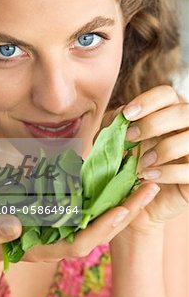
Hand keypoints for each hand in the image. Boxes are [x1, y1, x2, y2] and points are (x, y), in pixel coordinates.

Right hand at [0, 183, 160, 265]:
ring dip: (122, 201)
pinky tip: (118, 176)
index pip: (78, 245)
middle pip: (98, 232)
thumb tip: (12, 227)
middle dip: (125, 213)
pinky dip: (104, 192)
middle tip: (149, 188)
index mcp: (42, 247)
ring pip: (97, 218)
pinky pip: (87, 205)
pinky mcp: (59, 213)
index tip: (122, 211)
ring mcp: (60, 226)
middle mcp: (57, 238)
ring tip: (144, 181)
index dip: (100, 229)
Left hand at [112, 85, 187, 235]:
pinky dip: (169, 172)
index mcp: (170, 113)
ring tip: (142, 162)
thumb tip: (114, 118)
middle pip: (182, 112)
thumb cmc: (130, 167)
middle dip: (153, 123)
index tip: (127, 115)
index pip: (166, 94)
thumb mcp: (118, 145)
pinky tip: (149, 177)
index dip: (148, 101)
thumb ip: (115, 128)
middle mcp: (188, 127)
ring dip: (163, 149)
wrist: (141, 201)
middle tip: (130, 137)